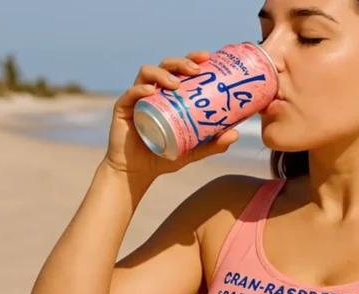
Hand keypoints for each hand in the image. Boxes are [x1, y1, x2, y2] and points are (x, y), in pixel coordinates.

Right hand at [102, 52, 239, 177]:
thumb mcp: (193, 150)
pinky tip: (150, 92)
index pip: (181, 69)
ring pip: (147, 73)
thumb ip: (213, 144)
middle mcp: (154, 91)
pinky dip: (139, 90)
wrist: (137, 173)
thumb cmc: (164, 156)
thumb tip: (236, 134)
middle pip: (166, 65)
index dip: (192, 58)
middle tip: (196, 69)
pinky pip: (130, 94)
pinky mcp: (123, 109)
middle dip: (181, 62)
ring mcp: (137, 98)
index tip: (207, 56)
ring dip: (162, 73)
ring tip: (175, 83)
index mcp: (170, 95)